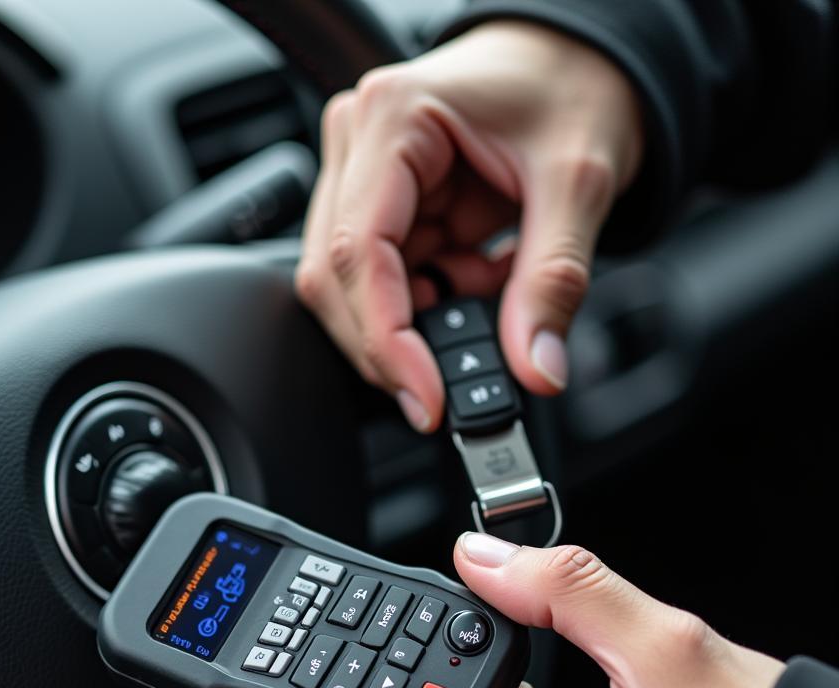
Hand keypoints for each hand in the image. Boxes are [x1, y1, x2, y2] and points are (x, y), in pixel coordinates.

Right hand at [296, 22, 642, 430]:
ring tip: (490, 286)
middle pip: (338, 281)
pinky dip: (435, 302)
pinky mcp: (381, 206)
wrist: (580, 59)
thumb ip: (552, 283)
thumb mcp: (578, 183)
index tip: (425, 398)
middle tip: (450, 383)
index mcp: (393, 118)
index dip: (385, 340)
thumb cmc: (573, 86)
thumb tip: (535, 369)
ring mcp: (363, 176)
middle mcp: (360, 143)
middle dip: (393, 343)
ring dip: (421, 320)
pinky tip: (477, 273)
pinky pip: (387, 282)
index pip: (358, 253)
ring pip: (356, 291)